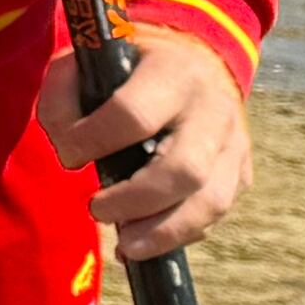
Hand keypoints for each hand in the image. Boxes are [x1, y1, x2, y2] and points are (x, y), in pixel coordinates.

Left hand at [46, 31, 249, 260]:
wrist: (197, 59)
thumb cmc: (128, 67)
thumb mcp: (87, 62)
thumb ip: (62, 99)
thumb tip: (69, 153)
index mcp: (172, 71)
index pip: (133, 115)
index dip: (93, 141)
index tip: (68, 156)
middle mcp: (212, 109)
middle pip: (183, 170)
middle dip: (135, 201)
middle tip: (96, 209)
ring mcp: (234, 143)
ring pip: (211, 201)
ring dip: (164, 232)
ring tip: (126, 245)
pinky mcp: (243, 171)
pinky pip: (216, 212)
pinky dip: (180, 235)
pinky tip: (145, 243)